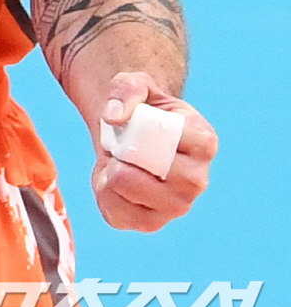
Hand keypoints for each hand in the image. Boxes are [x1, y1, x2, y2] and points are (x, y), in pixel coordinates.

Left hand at [91, 71, 216, 231]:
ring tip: (118, 158)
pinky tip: (112, 177)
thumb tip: (113, 116)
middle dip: (126, 151)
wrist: (129, 135)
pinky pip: (117, 211)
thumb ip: (126, 89)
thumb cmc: (138, 108)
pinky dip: (103, 190)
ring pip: (131, 190)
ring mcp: (177, 206)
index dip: (145, 130)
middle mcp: (197, 179)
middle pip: (157, 170)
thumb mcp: (133, 83)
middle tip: (121, 142)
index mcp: (203, 141)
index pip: (176, 138)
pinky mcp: (150, 223)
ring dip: (111, 169)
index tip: (136, 122)